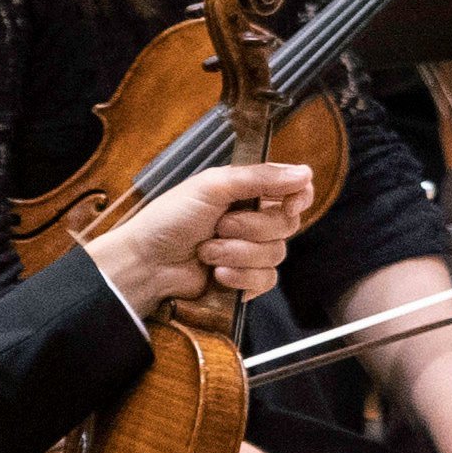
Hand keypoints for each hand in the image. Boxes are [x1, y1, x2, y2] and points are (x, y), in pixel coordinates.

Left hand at [84, 155, 312, 322]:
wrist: (146, 264)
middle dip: (251, 228)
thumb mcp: (212, 187)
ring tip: (206, 252)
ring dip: (237, 254)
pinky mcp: (246, 279)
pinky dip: (239, 277)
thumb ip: (260, 177)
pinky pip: (266, 279)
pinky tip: (217, 274)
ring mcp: (251, 251)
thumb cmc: (169, 219)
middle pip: (287, 224)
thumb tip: (305, 172)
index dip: (299, 197)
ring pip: (276, 254)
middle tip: (219, 225)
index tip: (289, 204)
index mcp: (248, 192)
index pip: (295, 190)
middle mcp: (254, 220)